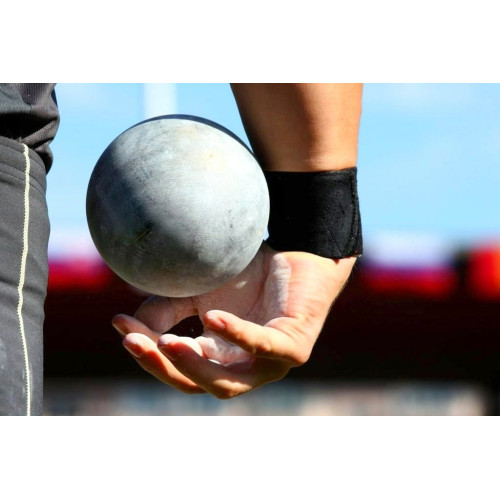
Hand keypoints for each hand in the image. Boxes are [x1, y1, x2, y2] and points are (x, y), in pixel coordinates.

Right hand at [112, 243, 355, 398]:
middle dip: (163, 366)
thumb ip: (167, 309)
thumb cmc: (249, 276)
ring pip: (227, 383)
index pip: (176, 368)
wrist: (296, 254)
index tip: (119, 325)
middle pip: (195, 383)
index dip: (147, 353)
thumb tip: (128, 325)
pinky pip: (263, 347)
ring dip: (194, 366)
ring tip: (166, 342)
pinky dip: (237, 335)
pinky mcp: (293, 348)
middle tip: (135, 342)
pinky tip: (212, 317)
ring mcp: (269, 364)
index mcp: (218, 359)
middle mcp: (241, 369)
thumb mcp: (198, 294)